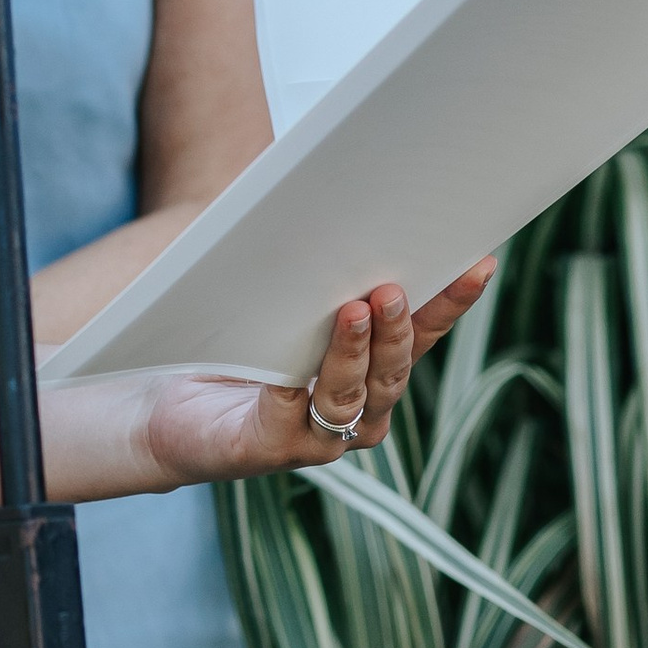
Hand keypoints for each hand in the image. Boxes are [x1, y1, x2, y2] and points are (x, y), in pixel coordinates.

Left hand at [138, 264, 494, 486]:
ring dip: (356, 352)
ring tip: (354, 310)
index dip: (450, 302)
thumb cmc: (232, 348)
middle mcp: (359, 411)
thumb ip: (315, 270)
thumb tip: (334, 198)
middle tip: (392, 288)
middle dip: (398, 328)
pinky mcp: (275, 448)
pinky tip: (294, 366)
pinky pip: (294, 414)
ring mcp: (322, 436)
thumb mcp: (280, 303)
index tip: (478, 262)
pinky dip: (297, 385)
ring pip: (352, 393)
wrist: (169, 411)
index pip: (423, 334)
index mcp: (373, 371)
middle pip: (393, 369)